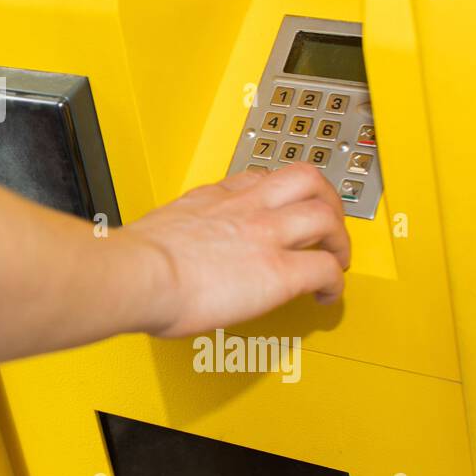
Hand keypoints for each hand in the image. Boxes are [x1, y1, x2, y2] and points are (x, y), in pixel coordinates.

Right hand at [126, 163, 350, 337]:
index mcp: (212, 198)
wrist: (139, 274)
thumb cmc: (135, 263)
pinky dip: (335, 284)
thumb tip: (169, 255)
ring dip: (339, 240)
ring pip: (326, 216)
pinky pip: (326, 269)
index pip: (261, 178)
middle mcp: (245, 208)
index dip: (282, 193)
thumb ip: (176, 235)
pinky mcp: (279, 271)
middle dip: (327, 202)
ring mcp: (266, 235)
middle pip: (307, 181)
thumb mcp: (158, 230)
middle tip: (328, 225)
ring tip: (336, 259)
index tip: (284, 208)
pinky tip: (326, 297)